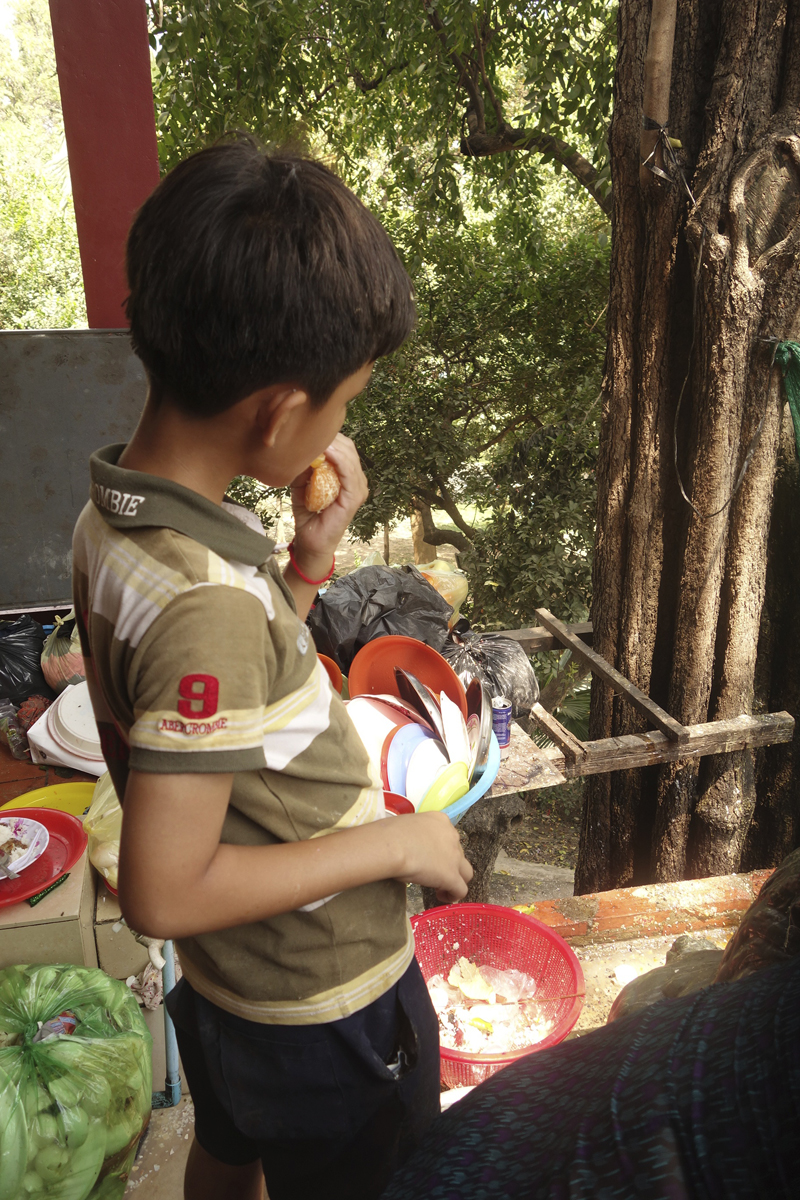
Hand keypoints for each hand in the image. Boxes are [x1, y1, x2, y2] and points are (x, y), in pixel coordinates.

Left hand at [289, 434, 367, 572]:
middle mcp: (357, 480)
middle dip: (329, 437)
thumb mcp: (302, 482)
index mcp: (348, 475)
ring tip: (314, 438)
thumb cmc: (308, 513)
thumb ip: (304, 464)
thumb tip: (299, 444)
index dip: (328, 435)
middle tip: (309, 431)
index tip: (308, 429)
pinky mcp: (354, 498)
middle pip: (348, 447)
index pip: (343, 446)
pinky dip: (338, 459)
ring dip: (332, 445)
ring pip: (349, 456)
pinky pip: (349, 472)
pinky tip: (324, 451)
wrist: (310, 541)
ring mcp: (358, 489)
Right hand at [390, 812, 472, 902]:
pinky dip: (453, 895)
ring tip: (440, 888)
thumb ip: (414, 835)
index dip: (440, 849)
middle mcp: (452, 836)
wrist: (392, 845)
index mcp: (440, 821)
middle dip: (449, 863)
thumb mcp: (405, 827)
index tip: (429, 856)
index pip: (448, 836)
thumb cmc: (390, 833)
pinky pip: (460, 890)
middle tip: (433, 872)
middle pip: (458, 853)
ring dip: (456, 879)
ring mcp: (454, 857)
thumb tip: (406, 845)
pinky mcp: (451, 876)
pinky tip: (441, 897)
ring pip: (466, 872)